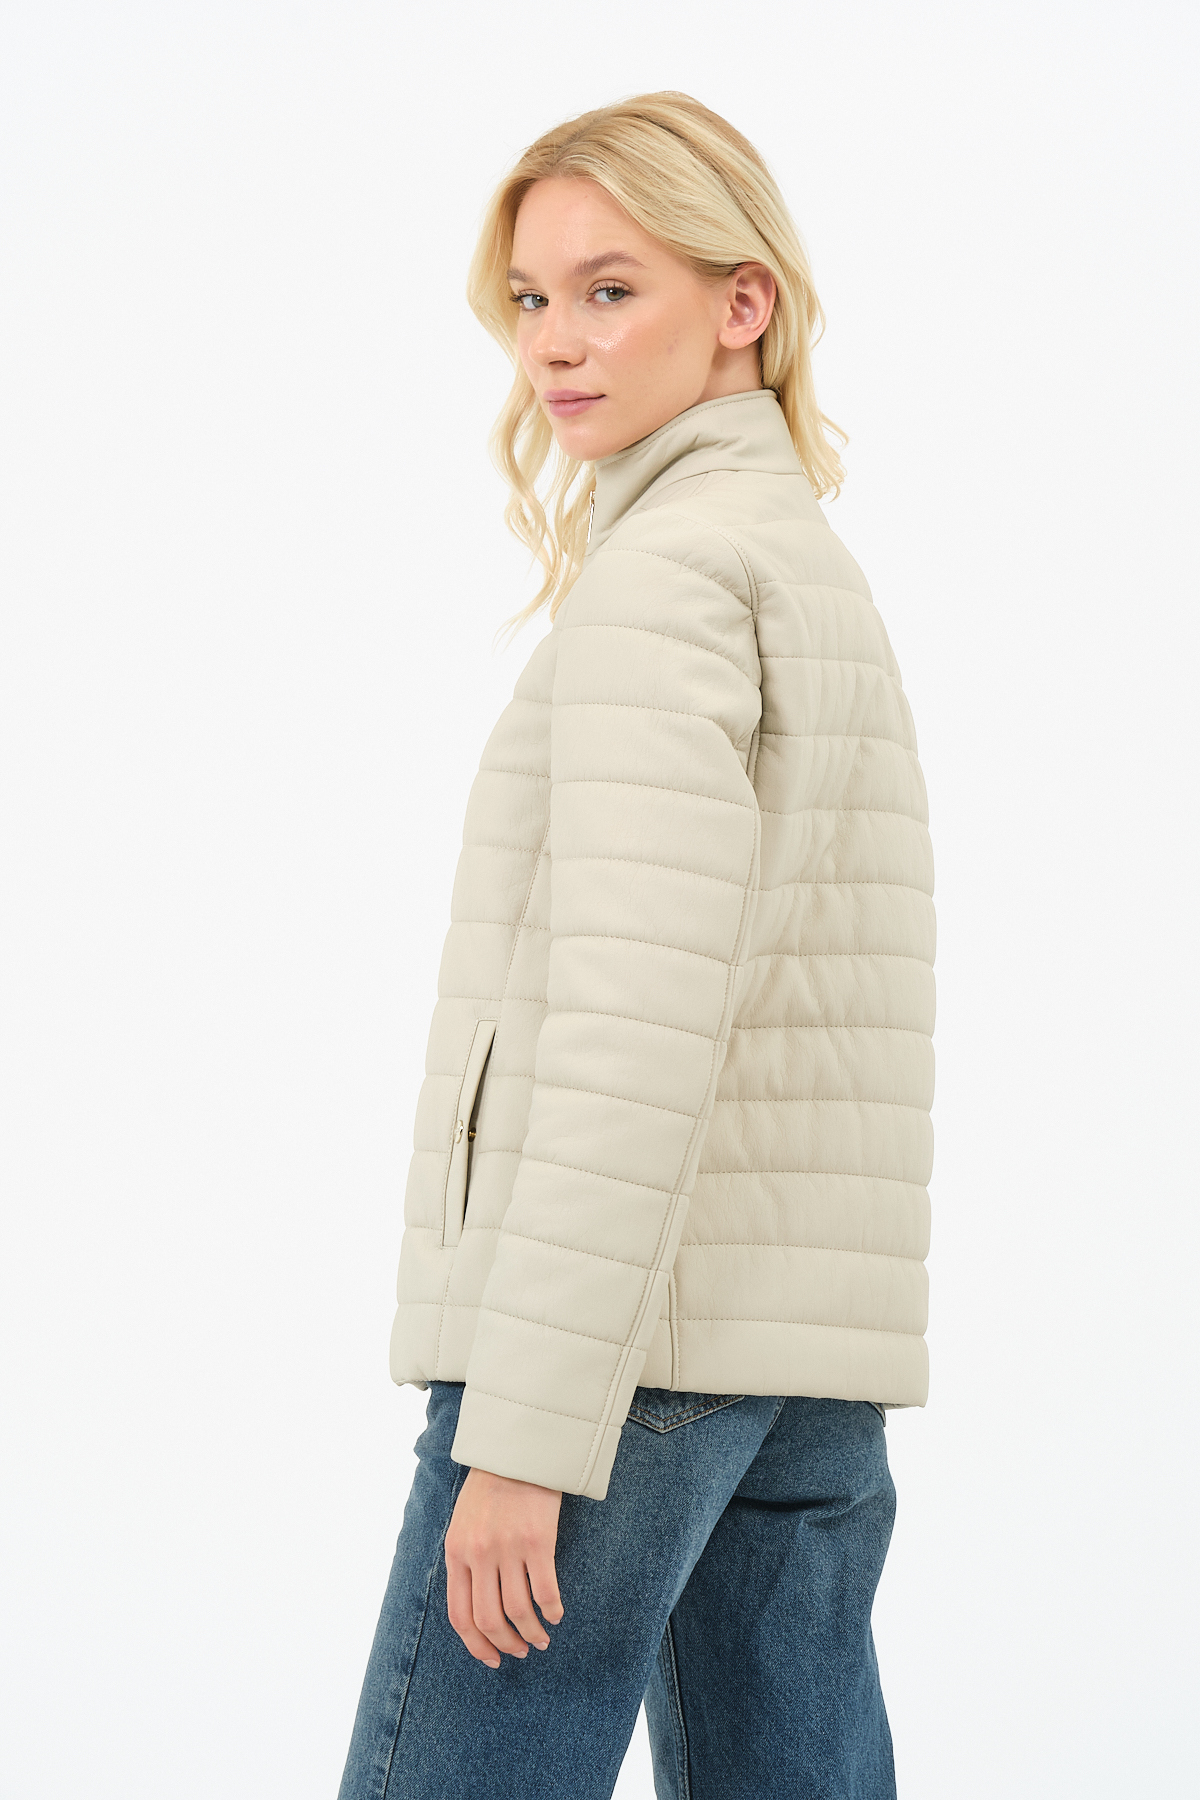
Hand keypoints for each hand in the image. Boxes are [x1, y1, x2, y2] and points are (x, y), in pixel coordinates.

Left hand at [444, 1466, 564, 1667]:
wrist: (518, 1448)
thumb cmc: (492, 1486)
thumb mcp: (463, 1522)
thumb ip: (465, 1559)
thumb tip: (476, 1606)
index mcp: (456, 1552)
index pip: (460, 1615)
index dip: (476, 1644)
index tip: (492, 1658)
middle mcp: (478, 1553)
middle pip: (489, 1619)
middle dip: (506, 1644)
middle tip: (520, 1650)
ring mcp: (508, 1548)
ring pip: (518, 1610)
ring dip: (531, 1633)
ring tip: (540, 1638)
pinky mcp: (538, 1540)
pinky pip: (545, 1590)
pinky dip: (551, 1609)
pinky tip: (556, 1613)